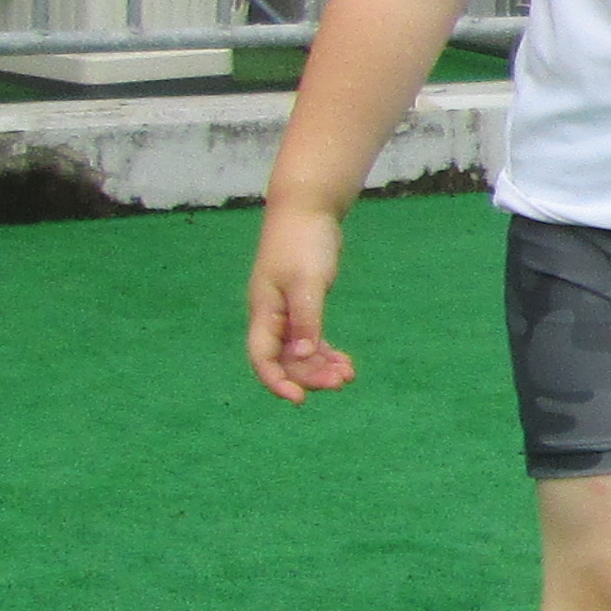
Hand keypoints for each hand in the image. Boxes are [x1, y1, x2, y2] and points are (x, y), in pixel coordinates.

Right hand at [247, 203, 354, 404]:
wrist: (307, 211)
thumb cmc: (303, 243)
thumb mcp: (307, 282)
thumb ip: (305, 320)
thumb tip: (301, 356)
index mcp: (264, 312)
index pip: (262, 358)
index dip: (277, 381)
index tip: (299, 400)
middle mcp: (272, 317)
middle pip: (285, 359)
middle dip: (310, 375)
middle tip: (343, 382)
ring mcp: (287, 312)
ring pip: (300, 352)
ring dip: (321, 366)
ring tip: (349, 375)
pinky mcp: (304, 305)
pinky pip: (310, 339)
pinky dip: (325, 352)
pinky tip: (344, 362)